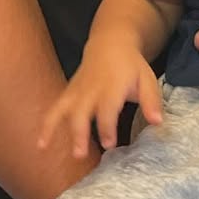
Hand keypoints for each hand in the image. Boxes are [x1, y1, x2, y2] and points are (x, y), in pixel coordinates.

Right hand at [38, 42, 162, 158]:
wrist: (110, 44)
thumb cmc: (130, 66)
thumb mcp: (147, 79)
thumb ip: (152, 101)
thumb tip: (158, 122)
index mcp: (112, 87)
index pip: (107, 110)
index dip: (107, 127)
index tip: (109, 144)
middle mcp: (91, 90)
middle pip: (81, 112)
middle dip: (79, 132)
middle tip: (80, 154)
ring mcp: (76, 92)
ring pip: (61, 110)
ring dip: (52, 128)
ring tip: (44, 147)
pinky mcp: (68, 94)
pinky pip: (54, 109)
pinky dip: (45, 125)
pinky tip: (40, 144)